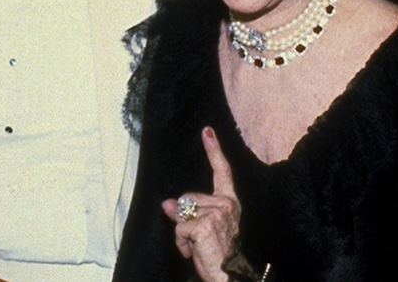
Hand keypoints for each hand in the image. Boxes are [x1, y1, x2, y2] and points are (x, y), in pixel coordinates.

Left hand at [162, 127, 239, 281]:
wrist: (229, 276)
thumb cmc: (219, 255)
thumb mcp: (202, 230)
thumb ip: (189, 213)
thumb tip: (167, 204)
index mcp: (229, 203)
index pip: (222, 171)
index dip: (214, 150)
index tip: (207, 131)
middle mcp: (226, 204)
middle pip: (188, 197)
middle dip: (185, 219)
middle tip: (199, 239)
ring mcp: (217, 213)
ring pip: (181, 212)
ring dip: (182, 233)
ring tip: (198, 245)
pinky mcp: (205, 224)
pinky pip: (179, 227)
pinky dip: (181, 242)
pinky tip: (194, 250)